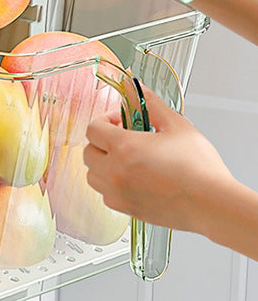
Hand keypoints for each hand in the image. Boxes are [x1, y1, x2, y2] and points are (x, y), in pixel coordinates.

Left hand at [83, 85, 233, 233]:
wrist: (213, 204)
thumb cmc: (199, 168)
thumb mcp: (177, 125)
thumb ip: (153, 105)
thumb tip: (138, 90)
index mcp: (124, 147)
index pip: (92, 129)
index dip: (104, 120)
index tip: (120, 121)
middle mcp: (115, 172)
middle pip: (88, 152)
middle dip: (101, 142)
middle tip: (122, 139)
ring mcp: (120, 194)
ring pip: (92, 176)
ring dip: (102, 165)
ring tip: (125, 160)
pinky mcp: (129, 210)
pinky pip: (106, 196)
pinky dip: (111, 186)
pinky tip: (131, 179)